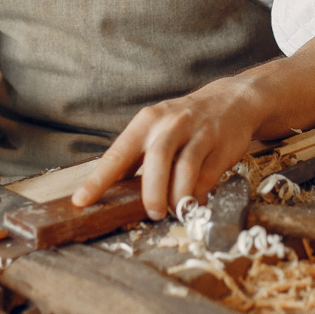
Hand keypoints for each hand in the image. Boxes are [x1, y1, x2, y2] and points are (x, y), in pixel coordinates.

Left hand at [71, 78, 262, 219]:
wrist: (231, 101)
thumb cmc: (184, 122)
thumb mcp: (156, 129)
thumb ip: (137, 157)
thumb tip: (112, 191)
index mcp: (147, 122)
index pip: (118, 153)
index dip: (99, 179)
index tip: (82, 201)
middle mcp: (171, 124)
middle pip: (156, 159)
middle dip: (152, 192)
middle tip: (152, 212)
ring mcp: (199, 133)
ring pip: (185, 168)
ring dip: (177, 195)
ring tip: (174, 209)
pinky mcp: (221, 145)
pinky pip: (208, 175)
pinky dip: (198, 193)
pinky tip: (193, 200)